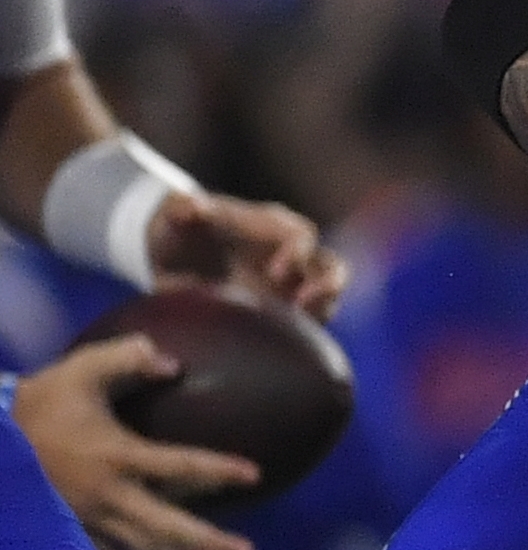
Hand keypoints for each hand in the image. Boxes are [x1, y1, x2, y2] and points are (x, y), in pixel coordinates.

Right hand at [14, 334, 258, 549]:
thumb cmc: (38, 407)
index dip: (217, 470)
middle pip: (166, 526)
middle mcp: (107, 495)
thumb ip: (125, 359)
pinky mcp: (66, 532)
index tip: (253, 474)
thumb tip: (171, 362)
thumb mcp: (79, 371)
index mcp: (117, 456)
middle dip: (207, 541)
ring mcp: (86, 520)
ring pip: (142, 548)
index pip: (178, 466)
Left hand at [146, 192, 346, 318]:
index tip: (275, 274)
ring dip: (323, 309)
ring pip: (328, 295)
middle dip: (327, 285)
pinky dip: (305, 331)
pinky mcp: (286, 308)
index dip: (296, 253)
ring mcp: (293, 282)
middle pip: (331, 266)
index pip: (301, 236)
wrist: (175, 257)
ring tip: (301, 329)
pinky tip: (283, 344)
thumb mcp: (175, 216)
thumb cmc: (181, 231)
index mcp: (272, 226)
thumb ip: (182, 208)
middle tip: (303, 304)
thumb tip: (190, 205)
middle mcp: (292, 253)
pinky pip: (309, 321)